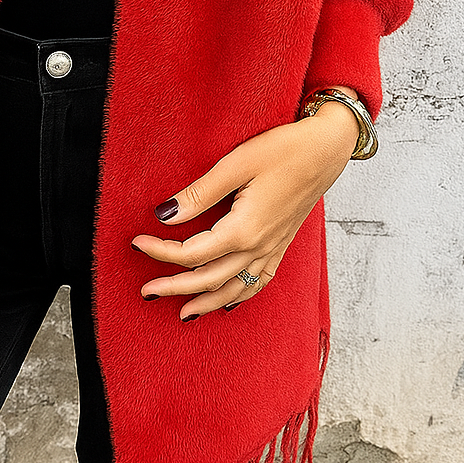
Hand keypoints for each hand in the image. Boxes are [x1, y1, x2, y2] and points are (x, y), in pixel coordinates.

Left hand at [131, 95, 360, 320]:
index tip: (137, 243)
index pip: (191, 253)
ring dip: (205, 303)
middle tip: (146, 291)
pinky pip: (258, 283)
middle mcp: (259, 247)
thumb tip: (164, 215)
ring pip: (234, 289)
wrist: (326, 149)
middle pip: (208, 279)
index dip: (160, 252)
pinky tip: (227, 303)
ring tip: (181, 313)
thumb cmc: (283, 149)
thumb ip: (199, 194)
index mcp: (244, 229)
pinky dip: (239, 297)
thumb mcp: (236, 164)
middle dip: (174, 287)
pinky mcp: (281, 246)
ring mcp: (272, 250)